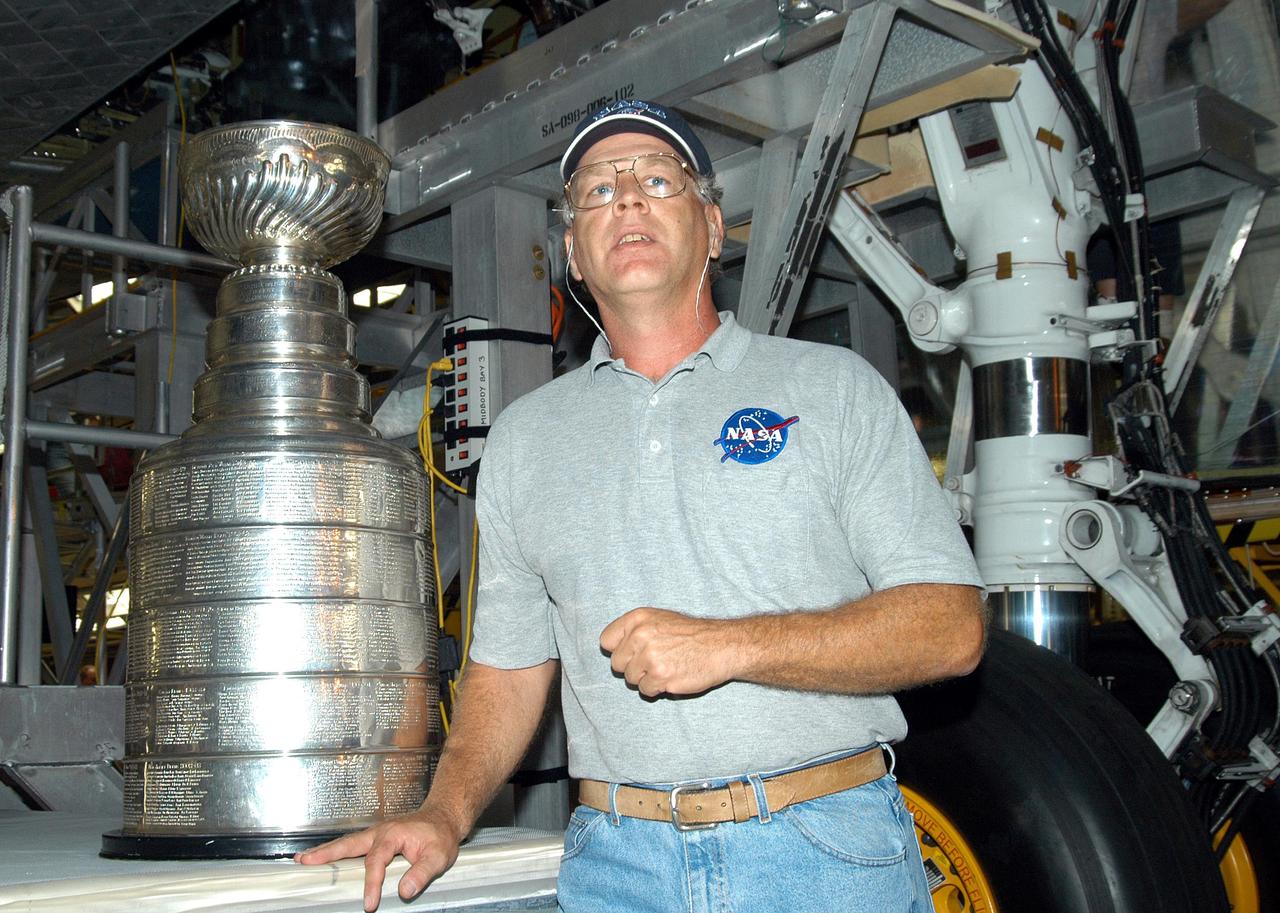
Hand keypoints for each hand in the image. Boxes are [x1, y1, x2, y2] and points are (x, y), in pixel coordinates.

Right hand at [295, 810, 461, 911]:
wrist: (443, 818)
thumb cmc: (440, 834)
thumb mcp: (439, 855)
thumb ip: (422, 873)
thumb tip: (405, 891)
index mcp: (393, 835)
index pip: (376, 862)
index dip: (372, 884)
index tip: (370, 904)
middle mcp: (380, 832)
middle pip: (348, 844)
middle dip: (326, 854)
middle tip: (305, 861)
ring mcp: (376, 834)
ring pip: (346, 843)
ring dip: (325, 851)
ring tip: (303, 860)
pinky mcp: (375, 839)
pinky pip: (352, 845)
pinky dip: (336, 851)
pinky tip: (324, 858)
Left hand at [599, 607, 737, 696]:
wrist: (721, 646)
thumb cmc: (691, 635)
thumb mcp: (660, 619)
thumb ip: (634, 630)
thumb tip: (610, 648)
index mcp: (638, 618)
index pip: (606, 640)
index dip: (618, 650)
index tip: (632, 652)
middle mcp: (641, 635)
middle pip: (616, 663)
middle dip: (632, 667)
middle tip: (654, 662)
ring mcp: (650, 657)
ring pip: (630, 679)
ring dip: (646, 678)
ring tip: (667, 667)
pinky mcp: (660, 676)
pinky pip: (645, 691)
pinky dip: (657, 689)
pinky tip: (672, 676)